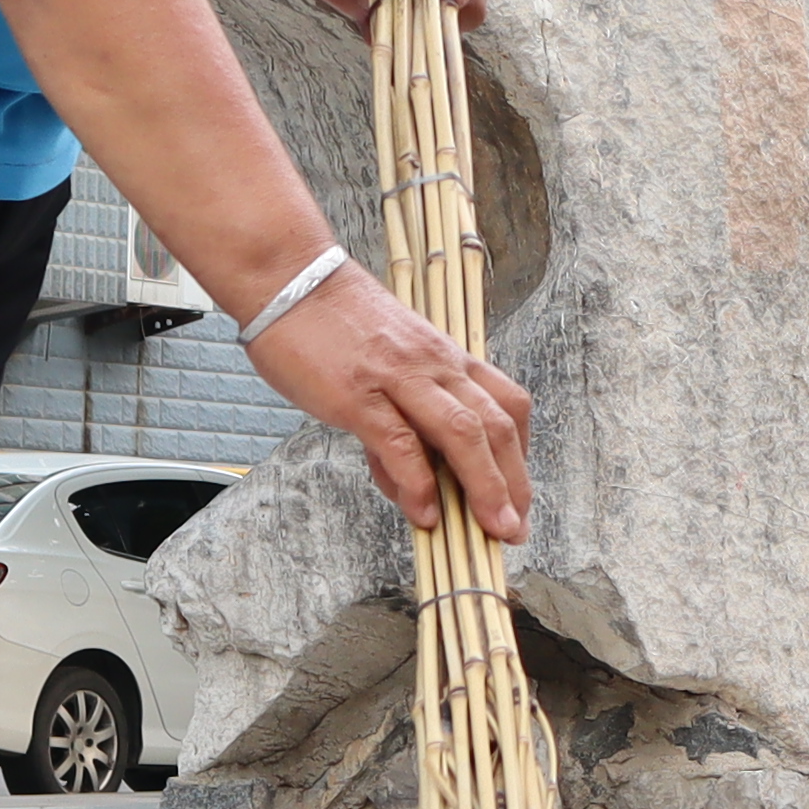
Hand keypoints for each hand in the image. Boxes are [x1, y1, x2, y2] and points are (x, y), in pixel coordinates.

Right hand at [246, 267, 531, 541]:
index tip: (519, 497)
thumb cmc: (334, 324)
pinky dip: (418, 483)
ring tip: (491, 530)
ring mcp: (399, 378)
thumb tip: (412, 484)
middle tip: (515, 529)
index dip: (520, 456)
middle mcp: (435, 365)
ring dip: (485, 487)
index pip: (506, 406)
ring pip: (463, 432)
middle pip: (496, 425)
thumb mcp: (387, 368)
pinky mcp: (359, 394)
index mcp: (446, 358)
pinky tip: (424, 515)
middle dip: (514, 483)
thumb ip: (403, 423)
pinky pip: (400, 442)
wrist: (289, 278)